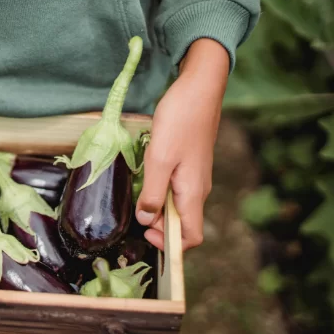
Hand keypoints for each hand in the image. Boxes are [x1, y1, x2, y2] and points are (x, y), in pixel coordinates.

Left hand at [135, 38, 229, 249]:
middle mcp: (197, 189)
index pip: (191, 237)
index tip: (146, 234)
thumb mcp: (159, 159)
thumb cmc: (180, 121)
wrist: (199, 88)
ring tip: (136, 193)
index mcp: (193, 193)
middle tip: (134, 211)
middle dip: (158, 225)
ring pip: (175, 205)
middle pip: (181, 223)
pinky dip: (159, 190)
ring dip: (156, 206)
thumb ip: (152, 193)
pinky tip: (145, 177)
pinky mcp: (188, 164)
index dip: (170, 244)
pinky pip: (174, 188)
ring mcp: (194, 176)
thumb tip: (146, 219)